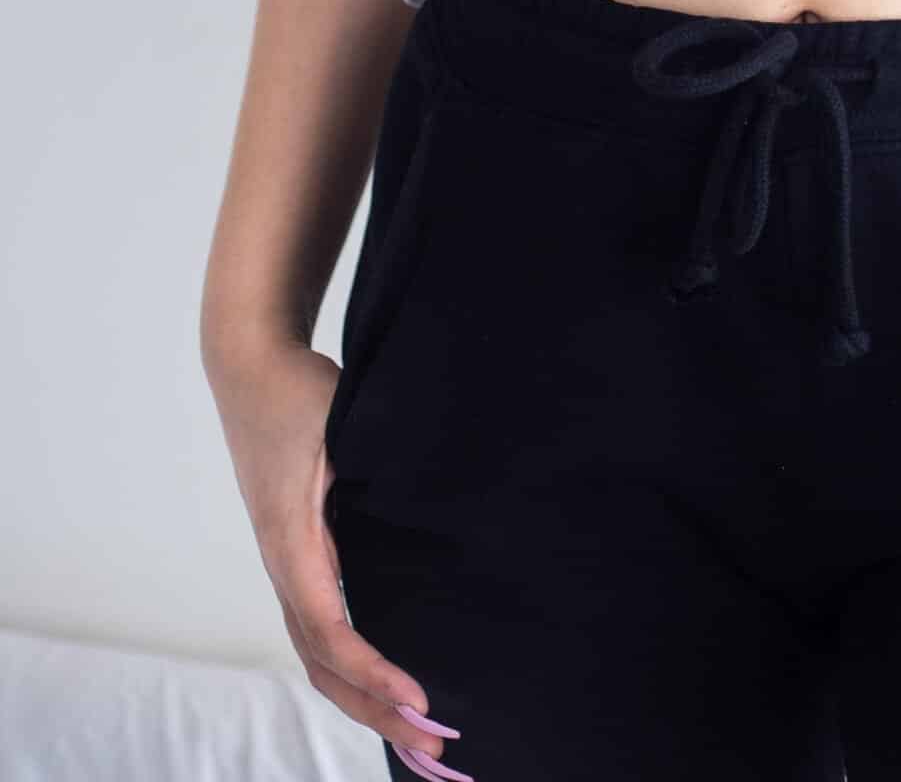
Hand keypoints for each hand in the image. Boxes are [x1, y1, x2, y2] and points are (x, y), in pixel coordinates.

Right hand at [204, 335, 463, 777]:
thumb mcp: (338, 423)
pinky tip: (389, 689)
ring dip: (368, 704)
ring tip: (421, 739)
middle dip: (379, 714)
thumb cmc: (297, 392)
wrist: (251, 368)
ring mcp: (290, 569)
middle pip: (326, 667)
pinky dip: (355, 673)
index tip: (421, 699)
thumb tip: (420, 505)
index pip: (332, 632)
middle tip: (438, 751)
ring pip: (322, 660)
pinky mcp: (301, 559)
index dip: (375, 672)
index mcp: (292, 545)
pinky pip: (323, 634)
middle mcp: (286, 569)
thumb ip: (368, 464)